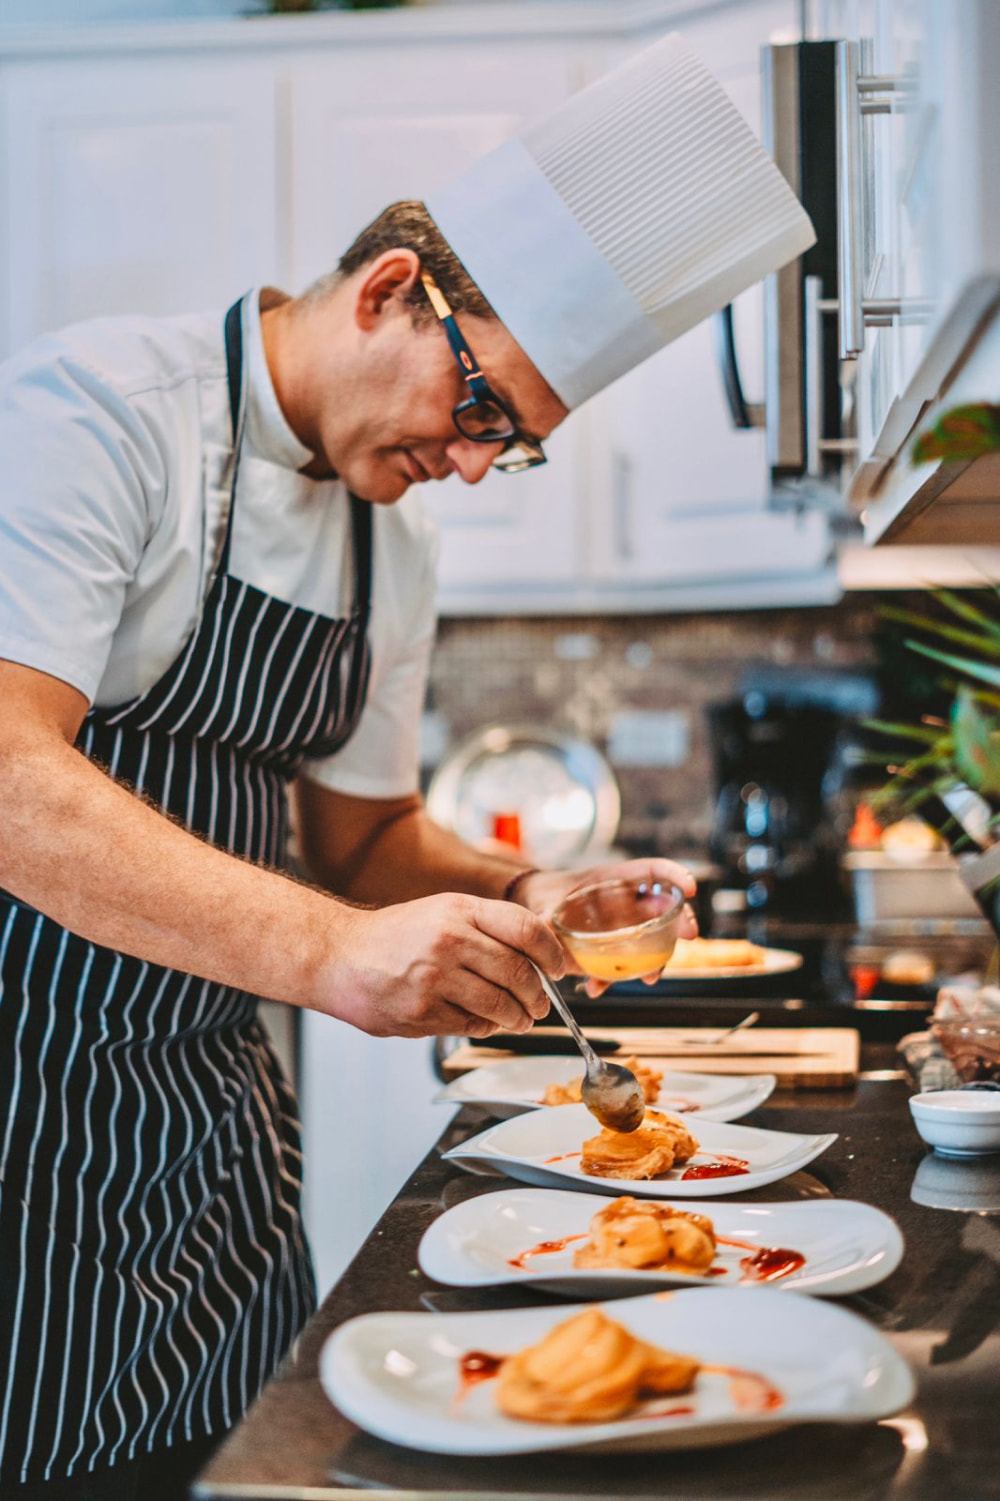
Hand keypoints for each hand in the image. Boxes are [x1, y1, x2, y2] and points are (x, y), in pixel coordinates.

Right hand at [317, 892, 566, 1038]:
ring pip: (500, 1005)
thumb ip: (486, 927)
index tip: (558, 969)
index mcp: (459, 910)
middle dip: (538, 996)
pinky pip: (472, 1025)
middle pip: (519, 973)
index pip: (526, 929)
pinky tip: (483, 1022)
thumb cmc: (394, 936)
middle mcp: (449, 940)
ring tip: (519, 1019)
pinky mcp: (422, 1012)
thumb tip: (537, 953)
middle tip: (540, 1005)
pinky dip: (486, 1027)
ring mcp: (435, 978)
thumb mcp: (443, 912)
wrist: (338, 955)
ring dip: (518, 1018)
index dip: (551, 953)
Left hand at [512, 857, 698, 996]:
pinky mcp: (612, 950)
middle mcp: (623, 903)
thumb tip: (540, 926)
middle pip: (663, 908)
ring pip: (652, 941)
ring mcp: (621, 927)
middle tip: (690, 935)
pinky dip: (615, 979)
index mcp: (613, 880)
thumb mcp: (544, 899)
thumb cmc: (544, 893)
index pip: (651, 871)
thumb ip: (544, 913)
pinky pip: (624, 965)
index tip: (690, 888)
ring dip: (656, 961)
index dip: (674, 875)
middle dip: (681, 921)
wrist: (534, 910)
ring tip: (649, 977)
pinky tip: (597, 987)